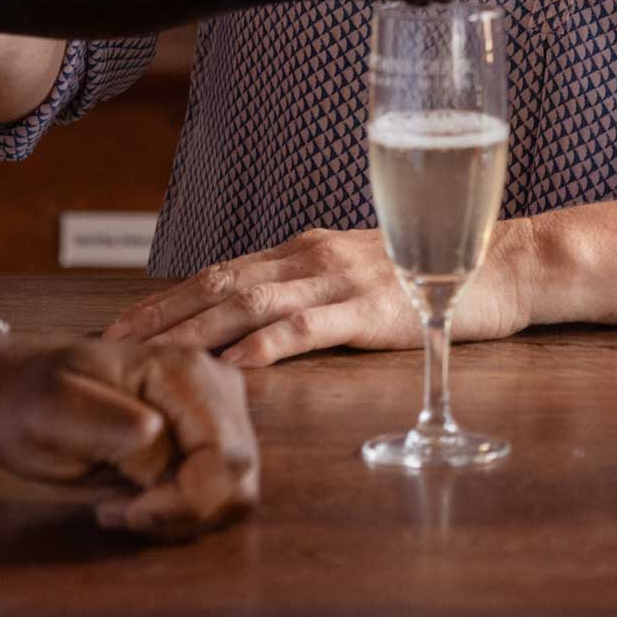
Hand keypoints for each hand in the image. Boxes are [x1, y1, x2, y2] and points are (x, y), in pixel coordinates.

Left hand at [0, 327, 257, 540]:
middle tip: (118, 511)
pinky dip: (180, 513)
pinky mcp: (206, 437)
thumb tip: (161, 446)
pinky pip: (220, 493)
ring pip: (236, 490)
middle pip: (238, 476)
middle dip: (182, 512)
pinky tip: (136, 501)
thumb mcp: (54, 410)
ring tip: (124, 506)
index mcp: (183, 372)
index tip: (121, 512)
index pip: (225, 455)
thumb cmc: (26, 399)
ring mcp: (215, 411)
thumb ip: (113, 425)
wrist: (14, 392)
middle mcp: (214, 386)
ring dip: (181, 516)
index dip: (184, 501)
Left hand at [105, 223, 535, 368]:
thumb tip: (260, 327)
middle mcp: (315, 256)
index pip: (219, 273)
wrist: (509, 264)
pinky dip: (269, 344)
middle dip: (160, 317)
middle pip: (219, 285)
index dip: (165, 300)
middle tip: (107, 348)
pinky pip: (311, 325)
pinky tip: (236, 366)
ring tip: (150, 360)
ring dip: (195, 333)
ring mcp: (344, 279)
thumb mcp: (362, 276)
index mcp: (307, 250)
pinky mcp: (377, 307)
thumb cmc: (437, 274)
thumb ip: (314, 291)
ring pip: (251, 304)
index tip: (118, 329)